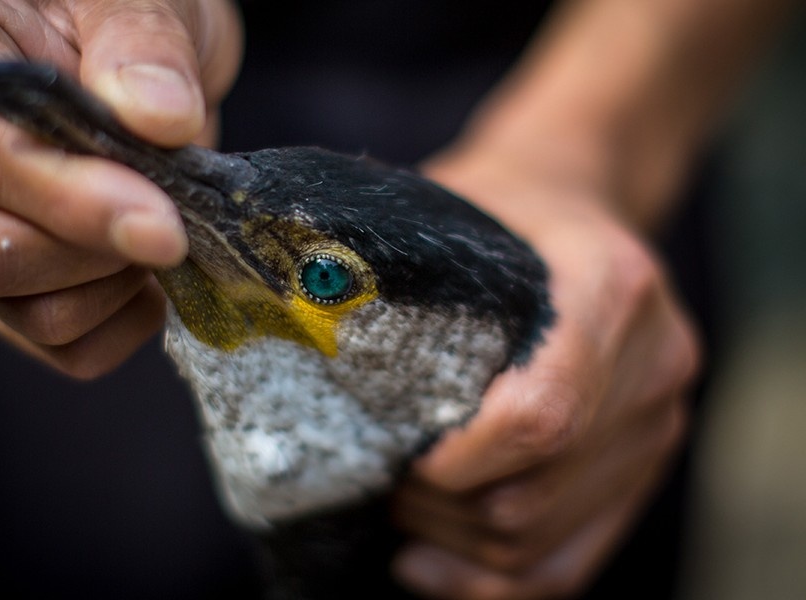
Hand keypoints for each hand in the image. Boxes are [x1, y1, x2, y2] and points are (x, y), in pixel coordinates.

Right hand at [0, 0, 242, 376]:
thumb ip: (143, 44)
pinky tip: (145, 275)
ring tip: (155, 227)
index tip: (161, 221)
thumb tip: (158, 117)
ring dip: (107, 288)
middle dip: (90, 250)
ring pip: (9, 306)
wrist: (130, 55)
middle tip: (166, 214)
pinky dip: (116, 325)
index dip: (72, 200)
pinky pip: (51, 342)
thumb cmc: (114, 7)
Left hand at [389, 148, 701, 598]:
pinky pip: (571, 560)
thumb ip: (395, 257)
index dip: (455, 462)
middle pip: (534, 494)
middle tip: (375, 479)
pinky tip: (428, 564)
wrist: (578, 196)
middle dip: (435, 508)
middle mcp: (654, 363)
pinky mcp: (644, 462)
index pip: (541, 415)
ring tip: (396, 511)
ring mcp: (657, 421)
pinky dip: (495, 582)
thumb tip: (289, 321)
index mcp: (611, 288)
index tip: (393, 457)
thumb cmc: (500, 202)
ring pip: (543, 541)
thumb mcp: (450, 199)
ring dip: (453, 546)